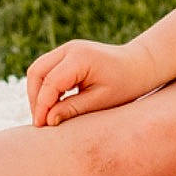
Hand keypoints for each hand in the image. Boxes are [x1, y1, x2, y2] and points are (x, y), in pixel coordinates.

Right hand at [25, 39, 164, 127]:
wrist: (140, 66)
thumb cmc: (126, 85)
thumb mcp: (101, 101)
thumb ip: (73, 109)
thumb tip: (47, 120)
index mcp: (80, 58)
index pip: (50, 83)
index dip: (42, 106)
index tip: (40, 126)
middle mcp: (69, 49)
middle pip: (36, 72)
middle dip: (35, 98)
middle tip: (40, 122)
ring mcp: (67, 49)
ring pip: (38, 69)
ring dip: (38, 92)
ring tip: (45, 116)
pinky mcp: (67, 54)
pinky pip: (47, 69)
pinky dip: (45, 87)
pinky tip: (53, 105)